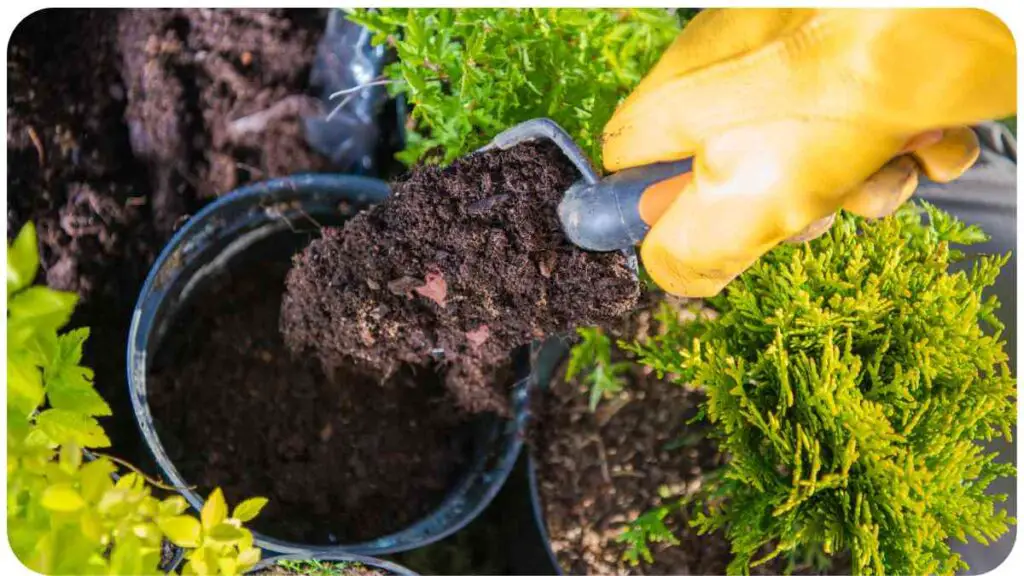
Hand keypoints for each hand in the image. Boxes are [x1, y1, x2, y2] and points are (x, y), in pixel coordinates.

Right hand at [602, 8, 1015, 296]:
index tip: (718, 230)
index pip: (631, 166)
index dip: (666, 212)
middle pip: (738, 171)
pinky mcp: (868, 58)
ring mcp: (803, 61)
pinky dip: (911, 145)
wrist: (956, 7)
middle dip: (792, 206)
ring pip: (820, 156)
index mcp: (681, 97)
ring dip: (864, 183)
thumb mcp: (747, 192)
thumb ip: (689, 249)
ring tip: (889, 161)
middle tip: (818, 200)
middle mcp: (733, 72)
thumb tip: (673, 276)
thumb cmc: (852, 80)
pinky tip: (929, 135)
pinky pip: (878, 122)